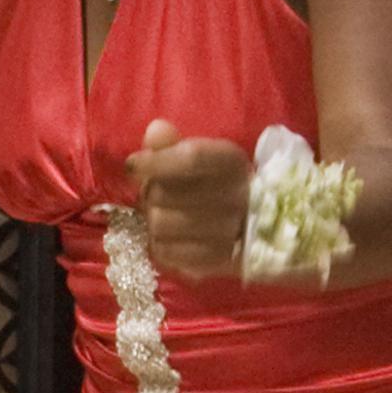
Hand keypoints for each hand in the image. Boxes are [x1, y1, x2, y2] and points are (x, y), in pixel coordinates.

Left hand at [119, 119, 253, 278]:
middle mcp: (238, 195)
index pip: (190, 159)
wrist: (259, 226)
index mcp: (232, 162)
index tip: (132, 165)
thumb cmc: (218, 184)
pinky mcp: (220, 262)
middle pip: (166, 194)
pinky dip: (160, 246)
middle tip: (152, 195)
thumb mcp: (201, 157)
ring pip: (162, 225)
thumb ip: (173, 144)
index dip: (155, 161)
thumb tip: (155, 130)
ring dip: (152, 222)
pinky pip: (169, 254)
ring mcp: (231, 233)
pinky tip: (168, 239)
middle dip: (148, 193)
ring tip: (160, 217)